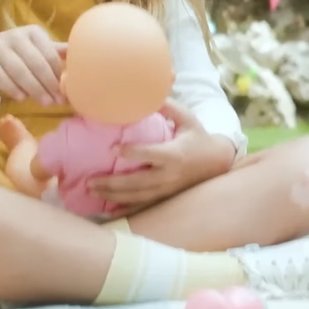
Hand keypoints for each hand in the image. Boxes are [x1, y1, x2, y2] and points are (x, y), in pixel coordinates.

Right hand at [0, 26, 65, 111]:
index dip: (59, 74)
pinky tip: (22, 98)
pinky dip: (13, 88)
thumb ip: (55, 53)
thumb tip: (84, 54)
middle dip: (49, 84)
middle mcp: (15, 36)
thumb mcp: (35, 50)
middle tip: (58, 101)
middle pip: (36, 63)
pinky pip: (0, 77)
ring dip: (34, 89)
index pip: (50, 55)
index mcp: (33, 32)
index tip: (67, 91)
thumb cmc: (17, 55)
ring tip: (45, 102)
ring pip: (19, 71)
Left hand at [88, 101, 238, 213]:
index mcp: (174, 154)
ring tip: (92, 191)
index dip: (130, 152)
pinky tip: (109, 211)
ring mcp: (167, 190)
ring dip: (113, 196)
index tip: (111, 148)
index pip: (149, 154)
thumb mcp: (188, 119)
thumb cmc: (199, 137)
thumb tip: (147, 96)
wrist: (217, 162)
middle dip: (112, 183)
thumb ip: (168, 107)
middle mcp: (169, 175)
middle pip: (137, 182)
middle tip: (90, 180)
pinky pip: (144, 207)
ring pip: (137, 197)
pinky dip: (126, 210)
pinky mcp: (166, 197)